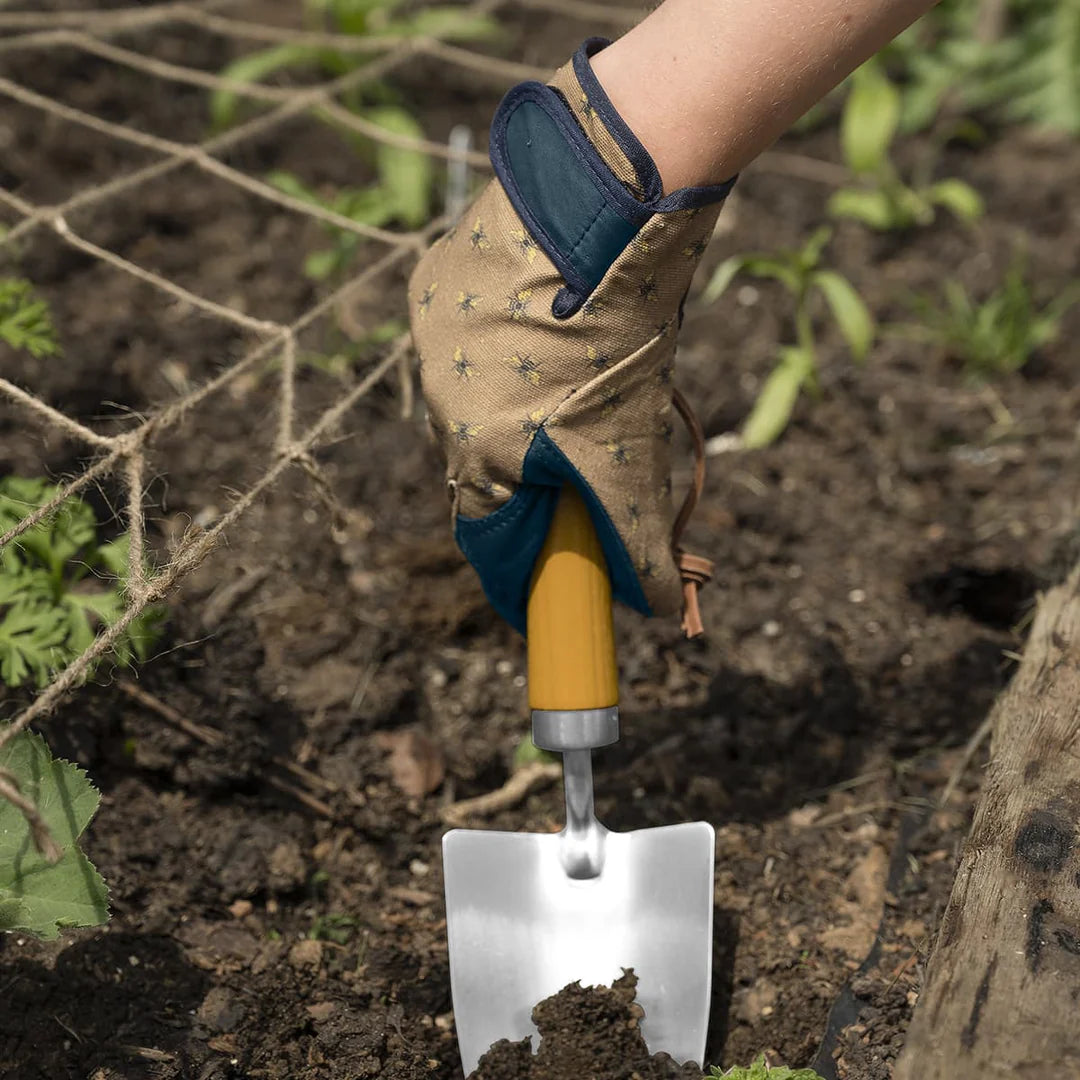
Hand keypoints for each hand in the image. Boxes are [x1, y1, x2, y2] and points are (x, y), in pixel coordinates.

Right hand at [408, 40, 732, 634]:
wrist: (598, 199)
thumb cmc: (621, 329)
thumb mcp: (633, 439)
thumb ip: (635, 530)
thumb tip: (657, 606)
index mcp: (481, 451)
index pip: (489, 539)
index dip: (517, 570)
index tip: (540, 590)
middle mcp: (439, 402)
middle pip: (485, 470)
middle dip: (533, 481)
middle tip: (582, 466)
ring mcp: (430, 340)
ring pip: (478, 401)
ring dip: (521, 406)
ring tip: (577, 373)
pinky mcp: (433, 284)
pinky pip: (468, 340)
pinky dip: (507, 347)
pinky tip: (546, 322)